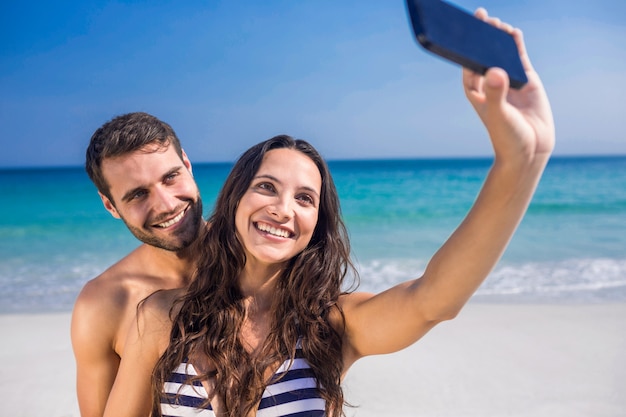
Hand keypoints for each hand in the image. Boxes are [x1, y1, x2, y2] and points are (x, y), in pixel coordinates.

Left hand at [463, 8, 554, 163]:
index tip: (464, 29)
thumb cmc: (508, 138)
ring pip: (501, 55)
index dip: (465, 46)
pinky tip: (513, 32)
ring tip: (497, 23)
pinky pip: (519, 59)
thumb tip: (495, 72)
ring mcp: (509, 82)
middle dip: (482, 37)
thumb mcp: (500, 116)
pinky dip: (516, 46)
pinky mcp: (527, 82)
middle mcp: (491, 86)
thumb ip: (497, 94)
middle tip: (481, 16)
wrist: (530, 151)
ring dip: (499, 39)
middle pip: (484, 56)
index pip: (468, 65)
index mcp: (476, 93)